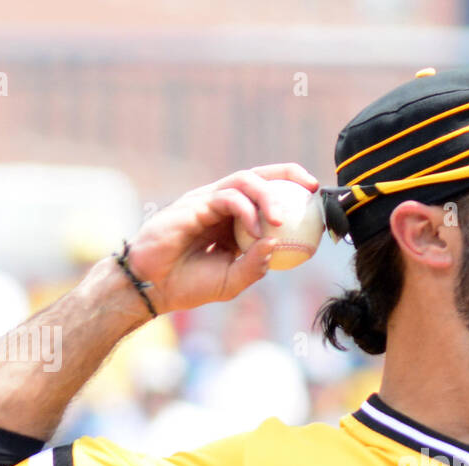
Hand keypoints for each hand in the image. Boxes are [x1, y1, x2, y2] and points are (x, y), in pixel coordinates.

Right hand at [124, 163, 319, 313]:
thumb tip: (277, 244)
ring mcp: (207, 201)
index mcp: (233, 221)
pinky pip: (227, 197)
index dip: (291, 192)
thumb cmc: (189, 286)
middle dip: (288, 174)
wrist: (153, 287)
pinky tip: (258, 229)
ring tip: (280, 219)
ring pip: (244, 181)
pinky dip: (246, 210)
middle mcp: (221, 205)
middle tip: (311, 187)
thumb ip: (255, 265)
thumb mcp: (232, 281)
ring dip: (267, 196)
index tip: (315, 199)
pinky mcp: (194, 204)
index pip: (265, 196)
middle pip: (259, 176)